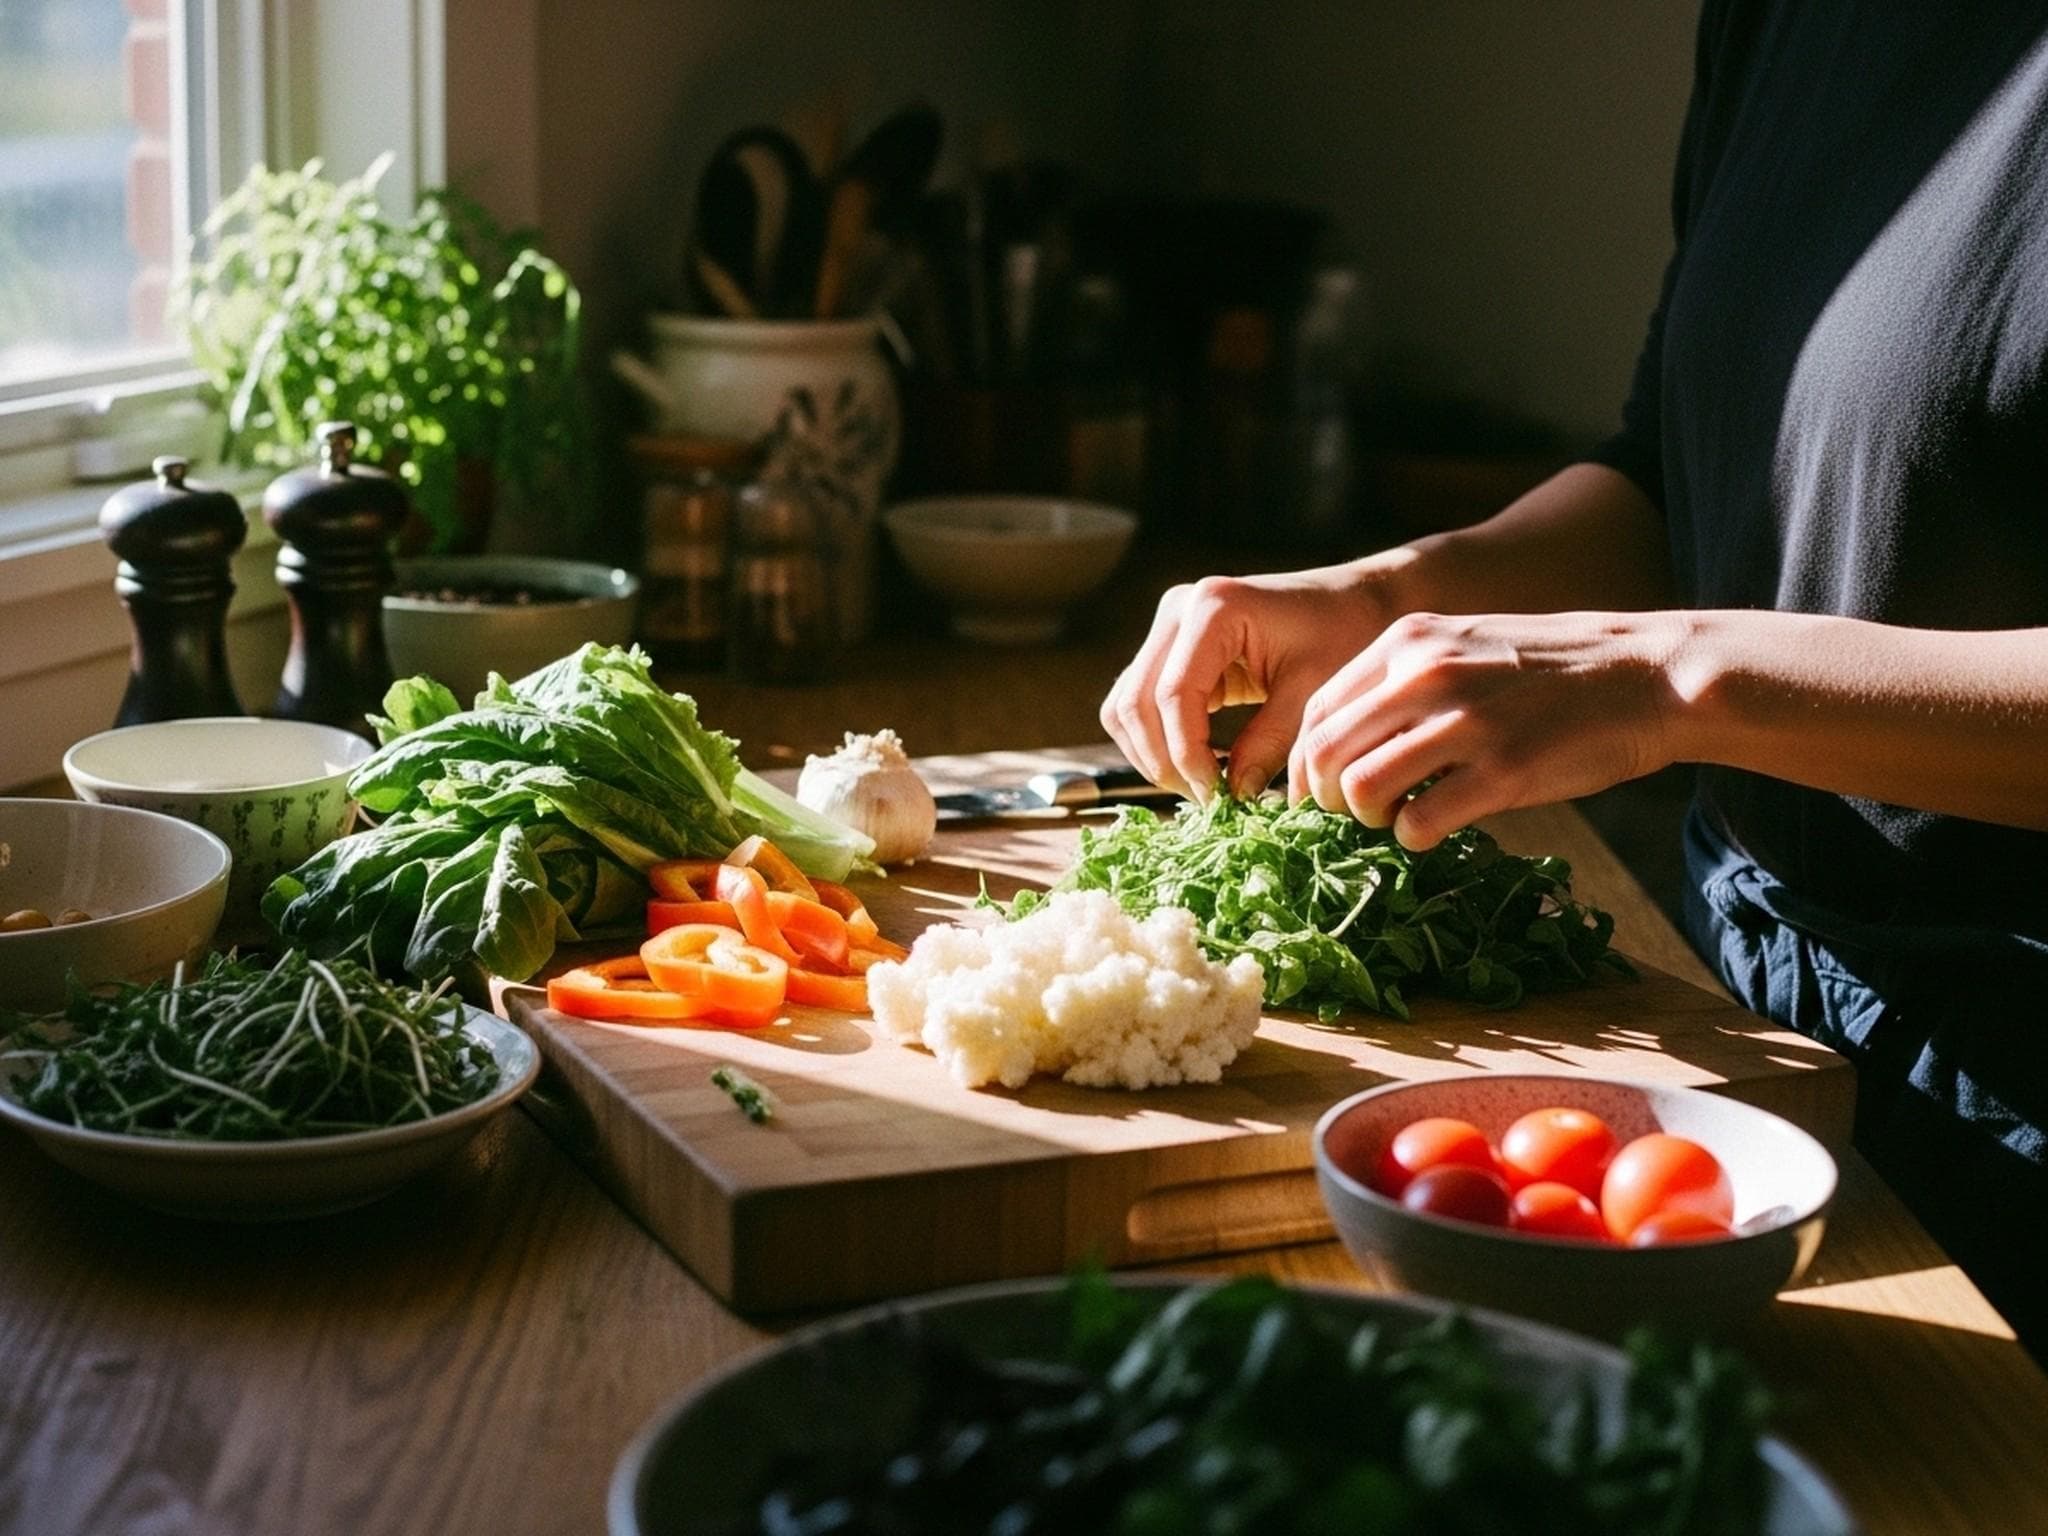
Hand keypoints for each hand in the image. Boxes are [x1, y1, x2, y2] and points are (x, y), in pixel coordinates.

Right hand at [1101, 564, 1401, 800]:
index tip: (1217, 797)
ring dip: (1152, 756)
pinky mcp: (1168, 650)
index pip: (1174, 695)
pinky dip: (1155, 742)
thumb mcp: (1315, 693)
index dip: (1187, 754)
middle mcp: (1178, 609)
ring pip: (1125, 707)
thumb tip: (1233, 795)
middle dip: (1164, 761)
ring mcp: (1167, 627)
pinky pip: (1137, 704)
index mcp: (1214, 607)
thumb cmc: (1344, 636)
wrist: (1352, 602)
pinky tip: (1198, 765)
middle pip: (1135, 702)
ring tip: (1202, 787)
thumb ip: (1272, 743)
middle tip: (1208, 802)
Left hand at [1288, 610, 1689, 848]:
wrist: (1647, 674)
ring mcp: (1464, 723)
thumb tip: (1349, 742)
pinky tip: (1435, 829)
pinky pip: (1418, 822)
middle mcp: (1425, 675)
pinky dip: (1413, 837)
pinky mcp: (1503, 770)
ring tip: (1398, 818)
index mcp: (1409, 643)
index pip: (1317, 710)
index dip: (1308, 762)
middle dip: (1326, 798)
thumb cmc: (1552, 671)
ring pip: (1360, 790)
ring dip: (1368, 819)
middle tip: (1354, 814)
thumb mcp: (1466, 646)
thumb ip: (1406, 682)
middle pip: (1324, 754)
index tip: (1321, 790)